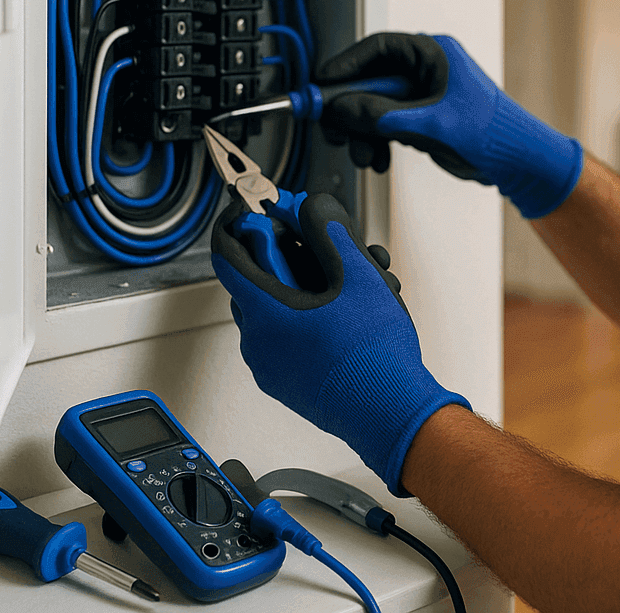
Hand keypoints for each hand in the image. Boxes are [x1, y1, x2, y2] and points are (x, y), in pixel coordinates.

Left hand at [209, 193, 468, 496]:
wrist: (391, 411)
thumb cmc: (374, 355)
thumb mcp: (359, 275)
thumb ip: (331, 231)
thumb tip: (311, 208)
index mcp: (266, 312)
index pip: (227, 255)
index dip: (237, 223)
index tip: (252, 208)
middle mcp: (258, 342)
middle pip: (254, 280)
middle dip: (285, 253)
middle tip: (316, 240)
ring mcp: (270, 367)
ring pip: (273, 309)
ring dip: (302, 286)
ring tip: (349, 280)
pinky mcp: (286, 382)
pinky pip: (283, 338)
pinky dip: (305, 316)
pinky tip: (344, 311)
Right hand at [316, 32, 584, 218]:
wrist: (517, 161)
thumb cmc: (490, 132)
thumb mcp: (429, 125)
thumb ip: (382, 116)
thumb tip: (340, 109)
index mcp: (433, 53)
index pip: (377, 48)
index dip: (344, 66)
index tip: (321, 85)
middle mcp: (426, 69)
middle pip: (371, 79)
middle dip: (350, 108)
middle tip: (333, 128)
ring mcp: (424, 94)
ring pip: (376, 106)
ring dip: (363, 132)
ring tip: (364, 154)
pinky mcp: (423, 117)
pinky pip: (387, 123)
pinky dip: (378, 141)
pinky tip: (379, 159)